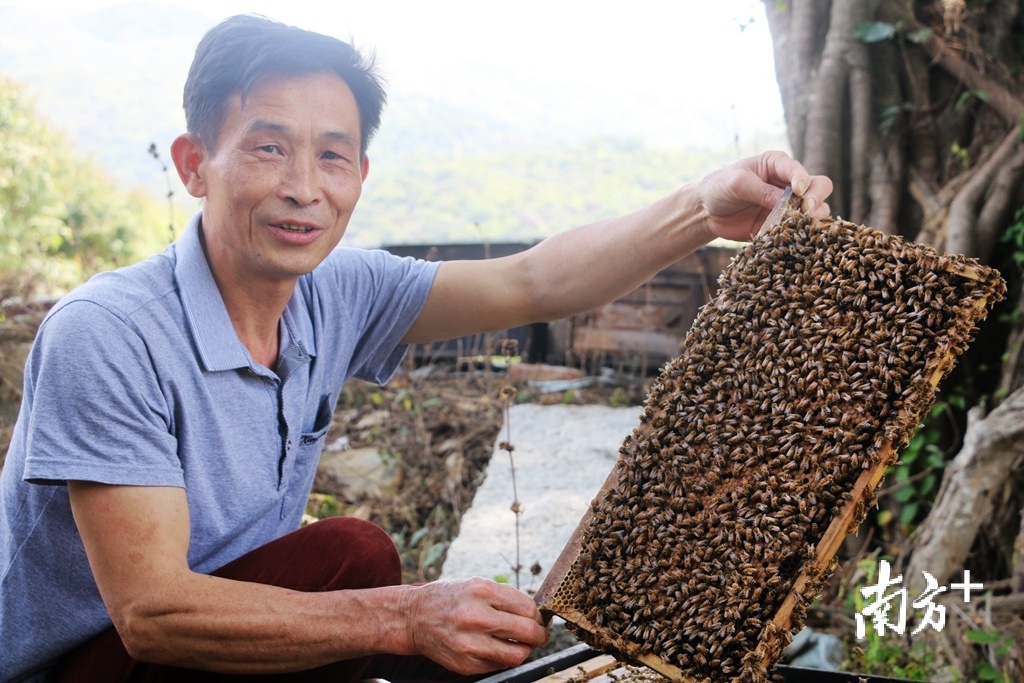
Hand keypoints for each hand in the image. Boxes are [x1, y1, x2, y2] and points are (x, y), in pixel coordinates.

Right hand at [401, 577, 549, 674]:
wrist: (415, 617)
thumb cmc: (450, 598)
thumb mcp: (477, 585)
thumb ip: (506, 598)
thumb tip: (536, 614)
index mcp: (482, 591)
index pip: (528, 609)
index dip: (539, 616)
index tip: (539, 619)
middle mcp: (476, 617)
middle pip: (528, 632)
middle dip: (540, 636)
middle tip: (540, 635)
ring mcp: (470, 643)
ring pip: (517, 655)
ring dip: (524, 650)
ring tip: (520, 644)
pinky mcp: (466, 663)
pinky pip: (498, 665)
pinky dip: (503, 658)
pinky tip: (496, 648)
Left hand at [696, 151, 832, 241]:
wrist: (706, 211)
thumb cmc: (720, 187)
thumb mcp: (738, 183)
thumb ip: (761, 191)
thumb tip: (786, 202)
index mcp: (777, 165)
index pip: (799, 170)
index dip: (803, 180)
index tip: (798, 192)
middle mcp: (788, 183)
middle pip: (819, 186)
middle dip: (816, 198)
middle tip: (806, 210)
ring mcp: (788, 205)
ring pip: (816, 209)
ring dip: (813, 218)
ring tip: (802, 225)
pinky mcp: (783, 225)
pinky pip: (799, 229)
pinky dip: (800, 234)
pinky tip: (794, 239)